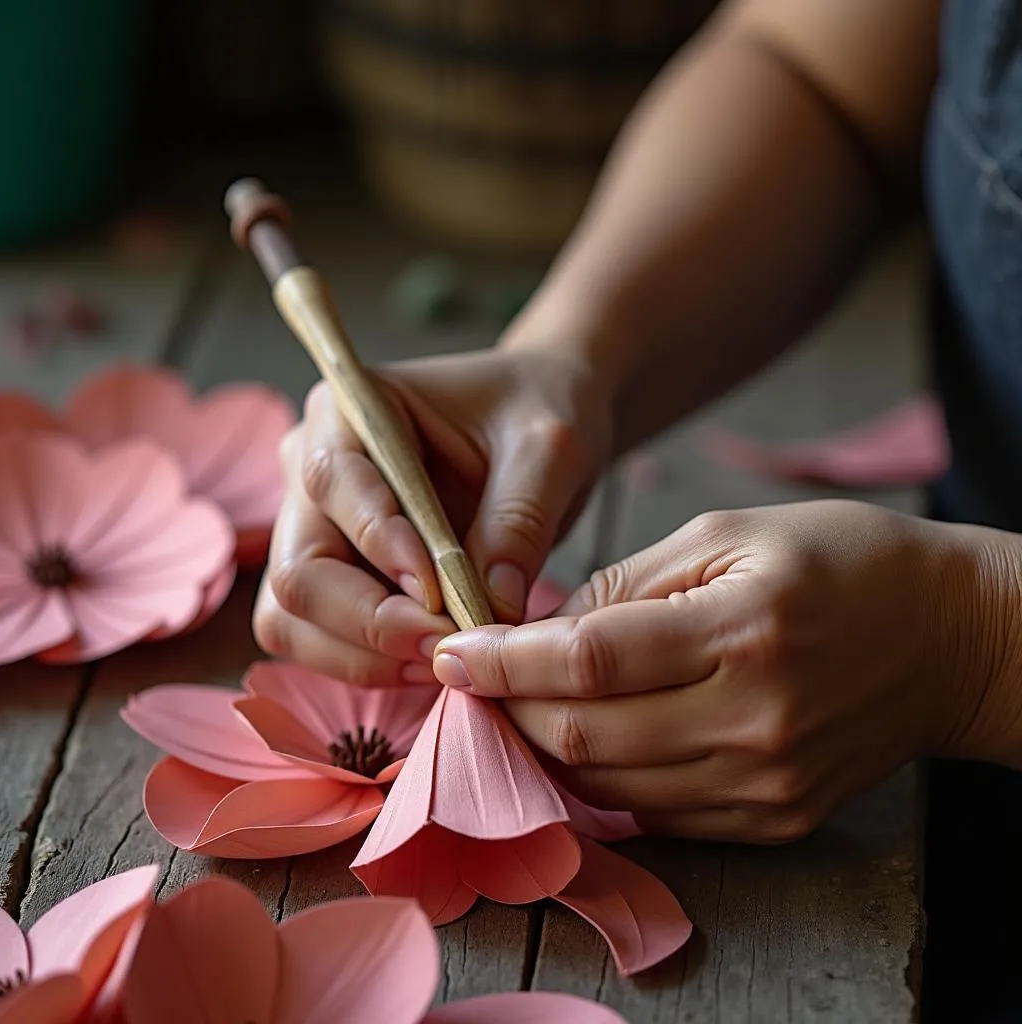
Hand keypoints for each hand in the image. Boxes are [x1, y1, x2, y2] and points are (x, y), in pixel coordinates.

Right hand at [254, 347, 610, 685]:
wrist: (535, 428)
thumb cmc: (535, 415)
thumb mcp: (548, 452)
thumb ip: (519, 522)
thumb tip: (492, 610)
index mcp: (352, 410)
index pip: (333, 482)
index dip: (380, 545)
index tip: (440, 592)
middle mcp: (313, 468)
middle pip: (298, 568)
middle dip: (369, 622)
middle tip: (448, 644)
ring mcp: (314, 527)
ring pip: (292, 618)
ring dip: (363, 655)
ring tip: (444, 657)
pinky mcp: (334, 576)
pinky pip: (319, 639)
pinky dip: (368, 663)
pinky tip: (432, 658)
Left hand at [432, 500, 997, 841]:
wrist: (946, 638)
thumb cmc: (838, 562)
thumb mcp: (728, 536)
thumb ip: (627, 584)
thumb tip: (541, 629)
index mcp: (740, 630)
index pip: (589, 660)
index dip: (504, 661)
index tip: (448, 654)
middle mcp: (752, 721)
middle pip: (584, 735)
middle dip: (508, 709)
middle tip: (471, 680)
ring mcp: (764, 783)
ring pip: (608, 787)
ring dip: (545, 749)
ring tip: (517, 707)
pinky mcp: (772, 819)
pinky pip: (656, 815)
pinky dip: (602, 780)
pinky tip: (585, 739)